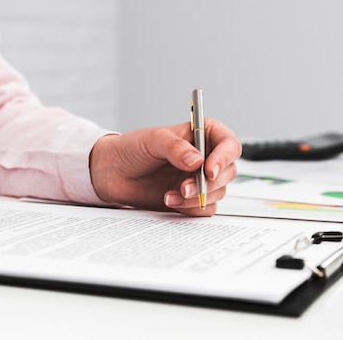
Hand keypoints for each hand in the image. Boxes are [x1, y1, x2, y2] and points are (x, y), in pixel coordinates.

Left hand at [89, 118, 240, 216]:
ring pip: (218, 192)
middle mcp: (204, 156)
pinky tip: (170, 200)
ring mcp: (198, 179)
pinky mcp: (191, 198)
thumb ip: (175, 147)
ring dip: (197, 197)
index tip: (209, 169)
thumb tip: (196, 160)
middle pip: (227, 171)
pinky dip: (190, 208)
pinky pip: (204, 208)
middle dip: (209, 183)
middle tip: (185, 186)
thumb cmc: (132, 149)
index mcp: (201, 134)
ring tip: (171, 194)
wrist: (113, 173)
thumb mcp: (152, 139)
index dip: (224, 157)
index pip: (228, 143)